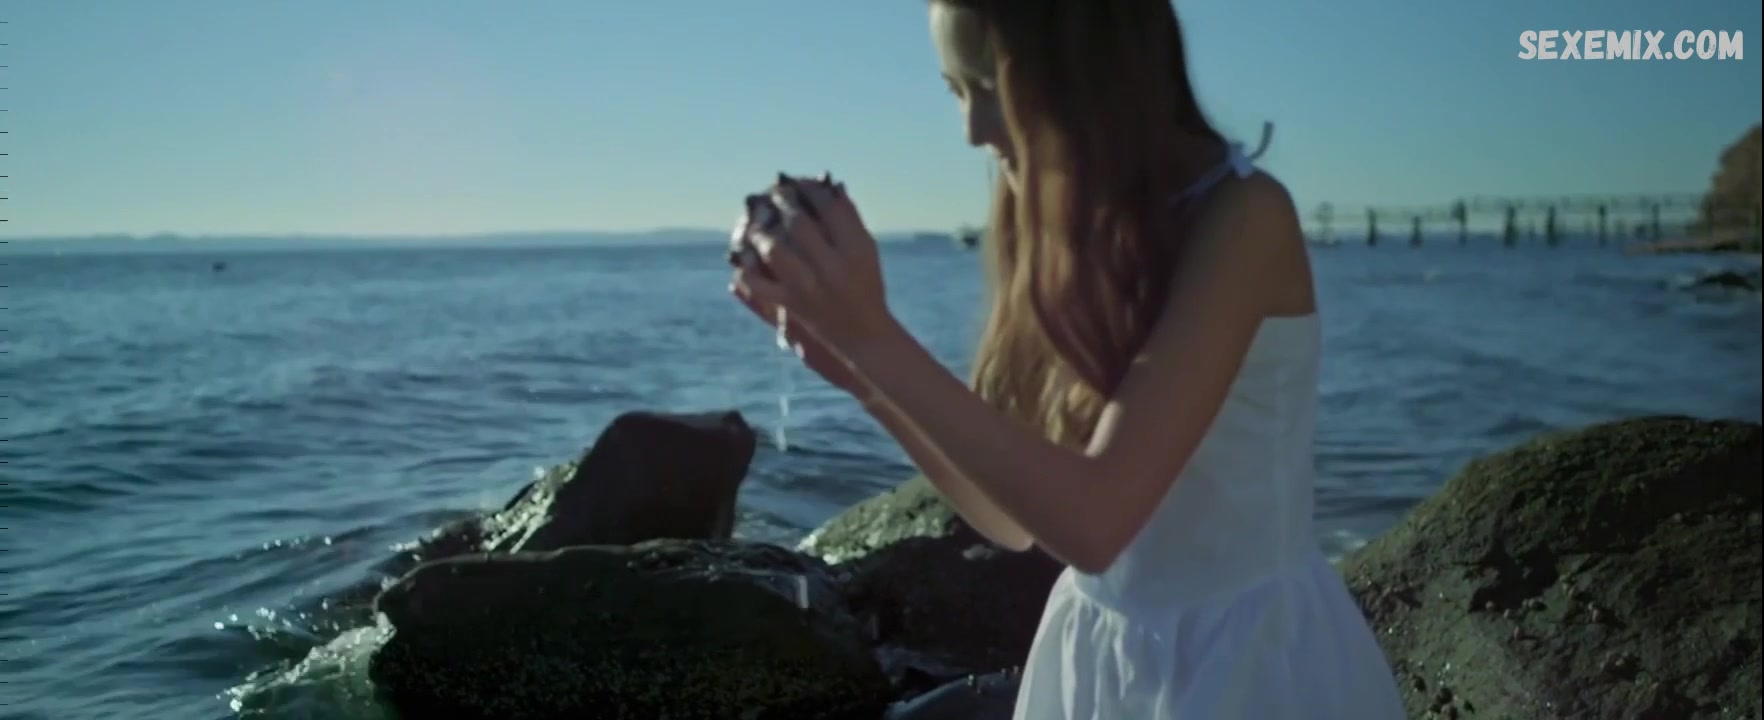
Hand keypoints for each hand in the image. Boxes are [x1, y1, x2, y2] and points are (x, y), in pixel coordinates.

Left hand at [730, 176, 897, 390]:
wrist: (864, 335)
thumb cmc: (866, 285)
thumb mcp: (867, 250)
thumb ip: (849, 218)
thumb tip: (827, 185)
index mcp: (856, 250)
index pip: (828, 207)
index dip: (809, 189)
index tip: (799, 182)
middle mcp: (833, 268)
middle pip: (798, 224)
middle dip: (782, 203)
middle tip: (774, 193)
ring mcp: (809, 288)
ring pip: (774, 250)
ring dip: (760, 231)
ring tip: (757, 222)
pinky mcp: (792, 306)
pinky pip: (759, 285)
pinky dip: (747, 271)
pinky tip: (745, 258)